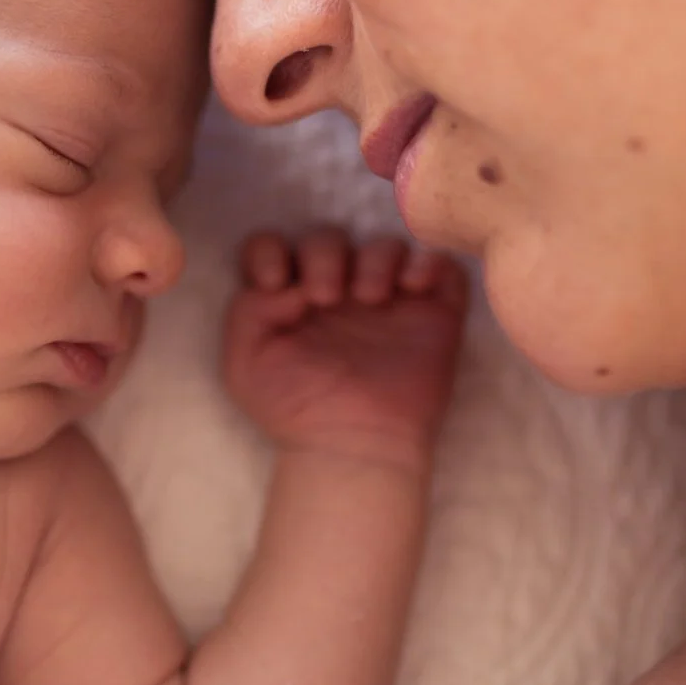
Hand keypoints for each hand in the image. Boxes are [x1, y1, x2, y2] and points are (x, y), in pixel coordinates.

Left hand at [224, 228, 468, 470]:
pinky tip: (411, 288)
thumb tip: (286, 280)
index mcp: (289, 299)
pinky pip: (440, 266)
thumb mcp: (245, 365)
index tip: (275, 282)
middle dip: (324, 255)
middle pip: (329, 238)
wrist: (354, 447)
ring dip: (375, 259)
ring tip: (371, 298)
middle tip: (326, 297)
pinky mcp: (432, 312)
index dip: (271, 250)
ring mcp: (387, 299)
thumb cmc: (296, 411)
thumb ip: (248, 310)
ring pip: (384, 245)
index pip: (275, 247)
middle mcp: (338, 291)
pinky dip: (428, 263)